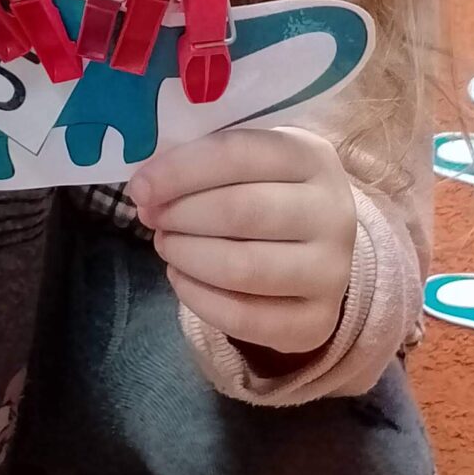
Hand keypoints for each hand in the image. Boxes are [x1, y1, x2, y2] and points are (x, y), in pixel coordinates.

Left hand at [129, 126, 356, 363]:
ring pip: (242, 268)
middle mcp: (333, 213)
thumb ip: (205, 162)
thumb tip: (148, 186)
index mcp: (312, 157)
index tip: (140, 187)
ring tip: (167, 244)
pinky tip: (180, 277)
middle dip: (181, 215)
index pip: (240, 154)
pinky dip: (198, 298)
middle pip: (241, 212)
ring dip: (187, 256)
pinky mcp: (316, 320)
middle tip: (152, 217)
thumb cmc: (267, 192)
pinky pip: (244, 318)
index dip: (181, 170)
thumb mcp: (250, 162)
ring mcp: (331, 271)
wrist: (317, 251)